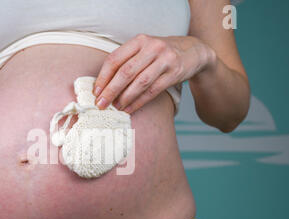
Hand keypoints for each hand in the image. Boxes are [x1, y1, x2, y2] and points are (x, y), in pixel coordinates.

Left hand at [93, 34, 215, 112]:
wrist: (193, 51)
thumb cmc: (160, 54)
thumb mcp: (144, 49)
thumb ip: (126, 61)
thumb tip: (104, 85)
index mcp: (139, 40)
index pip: (115, 59)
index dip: (103, 77)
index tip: (95, 91)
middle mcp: (152, 47)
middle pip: (125, 72)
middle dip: (111, 90)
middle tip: (101, 104)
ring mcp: (165, 60)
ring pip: (139, 82)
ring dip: (125, 98)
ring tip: (115, 108)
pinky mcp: (174, 73)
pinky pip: (152, 91)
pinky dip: (139, 102)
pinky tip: (129, 108)